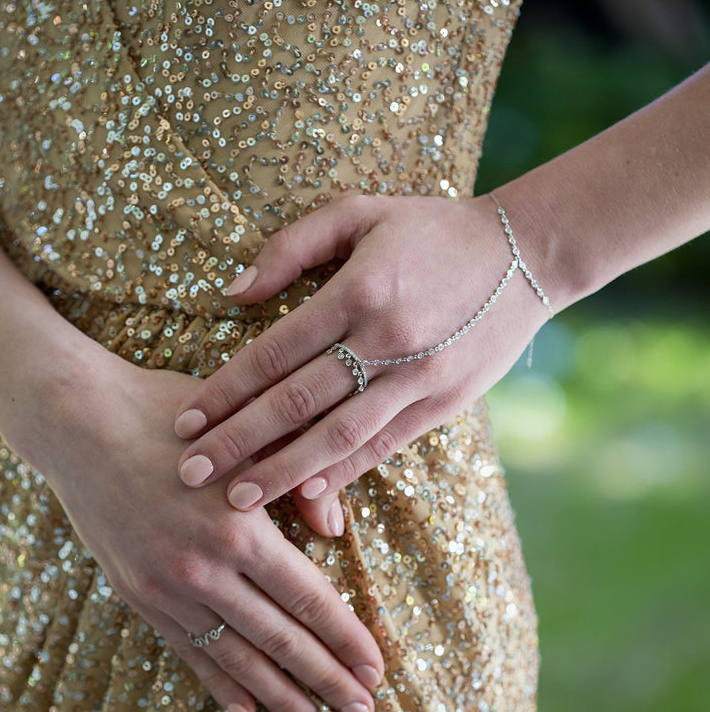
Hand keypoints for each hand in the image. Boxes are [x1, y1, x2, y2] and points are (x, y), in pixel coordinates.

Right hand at [34, 356, 382, 711]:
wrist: (77, 421)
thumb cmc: (171, 418)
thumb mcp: (246, 436)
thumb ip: (298, 483)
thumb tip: (337, 534)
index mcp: (239, 530)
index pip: (309, 600)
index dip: (347, 640)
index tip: (376, 672)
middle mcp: (204, 570)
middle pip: (280, 641)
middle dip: (327, 683)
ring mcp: (166, 589)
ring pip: (236, 658)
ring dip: (281, 699)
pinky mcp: (137, 595)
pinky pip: (187, 652)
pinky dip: (219, 685)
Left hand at [173, 192, 555, 534]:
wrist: (526, 255)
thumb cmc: (431, 230)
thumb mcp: (361, 211)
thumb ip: (291, 246)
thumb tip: (233, 292)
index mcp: (358, 291)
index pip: (275, 351)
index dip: (226, 390)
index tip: (187, 420)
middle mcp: (385, 340)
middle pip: (297, 402)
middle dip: (239, 442)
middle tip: (190, 474)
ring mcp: (417, 379)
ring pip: (338, 436)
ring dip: (283, 472)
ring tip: (238, 500)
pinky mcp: (442, 405)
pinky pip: (382, 447)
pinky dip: (342, 473)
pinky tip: (305, 495)